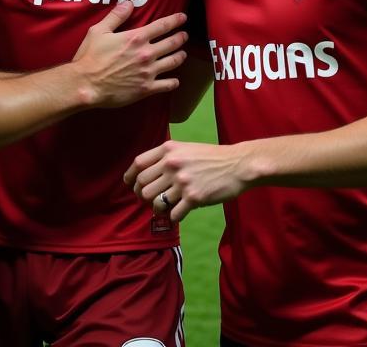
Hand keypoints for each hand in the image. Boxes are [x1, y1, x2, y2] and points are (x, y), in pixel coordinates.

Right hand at [72, 3, 187, 108]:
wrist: (87, 84)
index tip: (183, 18)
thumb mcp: (99, 30)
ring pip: (172, 62)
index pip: (162, 26)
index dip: (175, 20)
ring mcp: (148, 72)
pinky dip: (173, 82)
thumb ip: (116, 16)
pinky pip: (166, 85)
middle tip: (185, 35)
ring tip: (183, 54)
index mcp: (136, 38)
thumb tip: (129, 2)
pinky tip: (175, 80)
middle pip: (171, 43)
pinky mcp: (146, 89)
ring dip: (180, 56)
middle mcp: (146, 54)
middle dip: (181, 38)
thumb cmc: (91, 56)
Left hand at [124, 139, 249, 221]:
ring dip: (157, 208)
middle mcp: (172, 164)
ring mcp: (182, 181)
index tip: (130, 184)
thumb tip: (146, 173)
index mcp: (168, 149)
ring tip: (164, 207)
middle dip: (143, 196)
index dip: (130, 176)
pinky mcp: (194, 198)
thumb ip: (166, 156)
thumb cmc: (210, 157)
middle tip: (149, 200)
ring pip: (155, 202)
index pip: (138, 164)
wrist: (237, 165)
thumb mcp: (185, 148)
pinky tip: (179, 213)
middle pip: (143, 185)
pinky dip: (174, 217)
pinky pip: (173, 214)